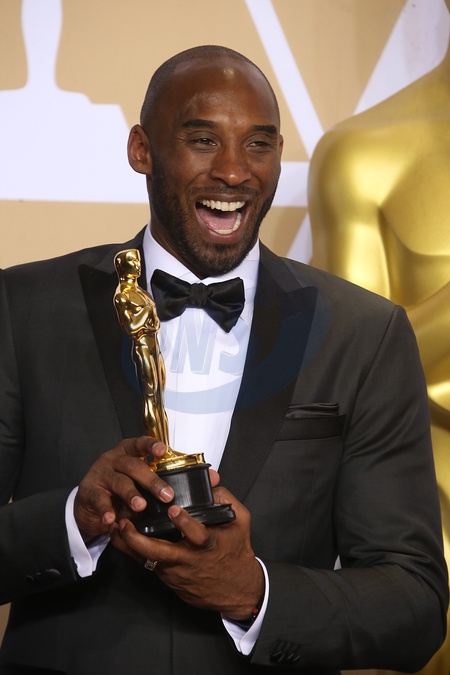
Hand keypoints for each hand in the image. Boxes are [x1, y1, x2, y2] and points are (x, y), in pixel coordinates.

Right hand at [74, 436, 172, 541]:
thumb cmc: (117, 488)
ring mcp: (100, 474)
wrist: (88, 502)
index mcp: (126, 452)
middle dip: (151, 480)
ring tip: (140, 506)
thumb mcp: (133, 481)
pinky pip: (99, 499)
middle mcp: (113, 459)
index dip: (151, 445)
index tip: (162, 450)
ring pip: (119, 482)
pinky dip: (106, 510)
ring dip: (131, 494)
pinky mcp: (89, 491)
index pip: (139, 444)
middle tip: (165, 495)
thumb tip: (169, 496)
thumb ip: (147, 484)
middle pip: (133, 466)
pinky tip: (111, 518)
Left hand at [112, 486, 263, 620]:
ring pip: (148, 559)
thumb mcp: (241, 523)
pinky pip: (148, 563)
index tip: (172, 509)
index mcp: (209, 545)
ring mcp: (176, 571)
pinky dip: (134, 551)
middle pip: (160, 553)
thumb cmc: (237, 553)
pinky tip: (122, 538)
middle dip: (139, 539)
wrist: (235, 590)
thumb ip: (227, 500)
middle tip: (125, 523)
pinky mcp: (168, 578)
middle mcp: (190, 560)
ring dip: (130, 544)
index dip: (184, 523)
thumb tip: (211, 482)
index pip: (197, 534)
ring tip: (116, 527)